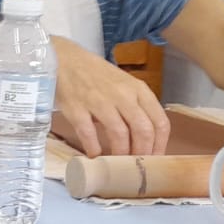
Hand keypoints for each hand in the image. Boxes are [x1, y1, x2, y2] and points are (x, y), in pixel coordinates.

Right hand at [51, 38, 168, 156]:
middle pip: (143, 131)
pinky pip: (89, 134)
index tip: (154, 158)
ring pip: (120, 134)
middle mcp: (123, 95)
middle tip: (135, 164)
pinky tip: (94, 155)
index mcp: (138, 90)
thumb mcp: (124, 84)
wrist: (64, 59)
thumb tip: (142, 139)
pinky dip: (94, 149)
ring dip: (120, 153)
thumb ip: (135, 106)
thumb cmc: (95, 74)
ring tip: (116, 162)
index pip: (160, 122)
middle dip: (142, 153)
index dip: (159, 145)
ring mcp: (99, 101)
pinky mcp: (77, 108)